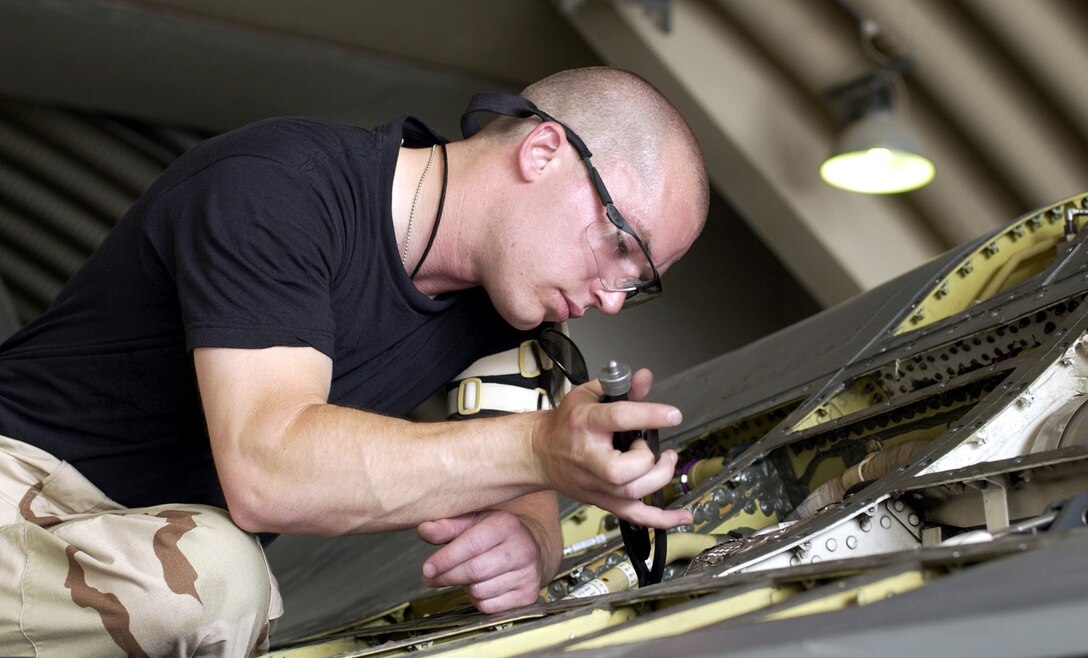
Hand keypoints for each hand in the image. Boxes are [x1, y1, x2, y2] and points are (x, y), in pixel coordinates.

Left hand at [418, 509, 545, 613]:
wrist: (530, 546)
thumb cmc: (495, 532)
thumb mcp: (473, 521)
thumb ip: (447, 526)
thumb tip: (424, 530)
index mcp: (506, 524)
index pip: (471, 544)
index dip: (445, 559)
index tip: (427, 569)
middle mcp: (522, 549)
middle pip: (475, 571)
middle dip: (447, 576)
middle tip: (431, 578)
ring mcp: (528, 573)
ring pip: (481, 591)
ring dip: (464, 588)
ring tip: (463, 577)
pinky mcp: (528, 595)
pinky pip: (490, 607)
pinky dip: (477, 600)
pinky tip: (479, 586)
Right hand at [530, 368, 693, 528]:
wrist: (538, 453)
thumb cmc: (565, 424)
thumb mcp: (588, 396)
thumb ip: (620, 386)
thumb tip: (644, 377)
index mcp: (585, 423)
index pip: (619, 418)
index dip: (649, 415)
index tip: (673, 415)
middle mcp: (589, 457)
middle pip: (624, 469)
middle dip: (647, 458)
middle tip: (649, 446)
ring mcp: (595, 484)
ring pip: (632, 493)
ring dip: (658, 478)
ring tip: (664, 462)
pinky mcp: (601, 500)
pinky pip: (634, 515)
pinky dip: (660, 518)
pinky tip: (681, 515)